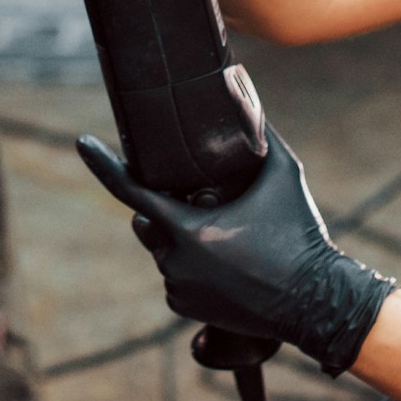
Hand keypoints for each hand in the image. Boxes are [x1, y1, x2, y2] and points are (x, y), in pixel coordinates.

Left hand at [76, 131, 394, 373]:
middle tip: (203, 202)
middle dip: (163, 207)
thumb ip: (261, 132)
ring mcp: (179, 289)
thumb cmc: (300, 235)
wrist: (318, 301)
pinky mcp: (185, 309)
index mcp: (190, 228)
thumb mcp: (283, 175)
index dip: (103, 164)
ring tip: (225, 236)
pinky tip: (226, 263)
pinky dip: (189, 266)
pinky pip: (173, 277)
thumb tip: (246, 90)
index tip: (83, 142)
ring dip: (179, 237)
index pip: (131, 190)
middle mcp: (176, 261)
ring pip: (162, 249)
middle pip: (148, 221)